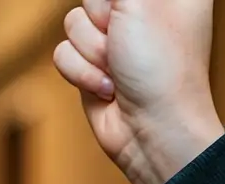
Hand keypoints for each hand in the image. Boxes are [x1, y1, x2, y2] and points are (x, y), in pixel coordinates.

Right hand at [53, 0, 224, 183]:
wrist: (152, 130)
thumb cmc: (161, 68)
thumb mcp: (141, 2)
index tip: (118, 13)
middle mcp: (140, 10)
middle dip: (101, 17)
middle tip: (125, 37)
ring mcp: (114, 39)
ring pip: (72, 22)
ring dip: (92, 51)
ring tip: (119, 69)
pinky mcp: (92, 65)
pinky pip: (62, 53)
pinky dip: (81, 73)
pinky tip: (108, 88)